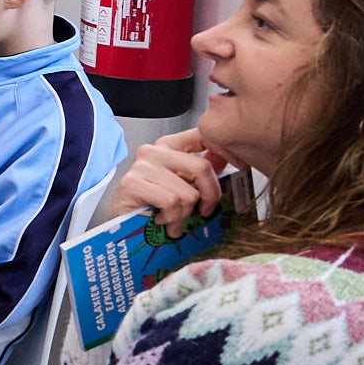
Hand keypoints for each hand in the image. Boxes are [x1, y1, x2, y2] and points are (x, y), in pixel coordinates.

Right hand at [107, 129, 230, 232]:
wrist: (122, 228)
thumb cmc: (154, 207)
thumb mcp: (184, 185)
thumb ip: (202, 172)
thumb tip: (228, 161)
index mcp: (169, 146)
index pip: (204, 135)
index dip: (227, 150)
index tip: (242, 166)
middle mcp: (154, 151)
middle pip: (202, 168)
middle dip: (208, 196)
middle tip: (202, 211)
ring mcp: (142, 166)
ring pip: (187, 192)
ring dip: (185, 214)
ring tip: (174, 220)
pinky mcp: (132, 183)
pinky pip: (171, 203)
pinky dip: (171, 219)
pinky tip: (162, 221)